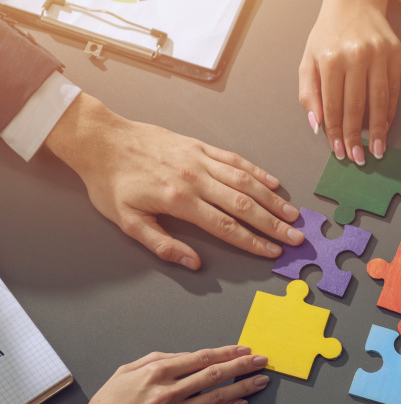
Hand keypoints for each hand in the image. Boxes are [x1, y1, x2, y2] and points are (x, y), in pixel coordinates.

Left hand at [44, 94, 303, 269]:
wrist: (101, 140)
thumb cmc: (111, 183)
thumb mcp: (127, 222)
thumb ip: (163, 244)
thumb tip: (193, 263)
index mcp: (180, 200)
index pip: (226, 226)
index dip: (253, 241)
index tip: (273, 252)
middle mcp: (196, 179)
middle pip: (244, 205)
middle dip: (273, 224)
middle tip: (296, 237)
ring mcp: (201, 160)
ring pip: (246, 181)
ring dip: (272, 199)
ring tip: (292, 214)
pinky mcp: (200, 147)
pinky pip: (235, 159)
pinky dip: (257, 171)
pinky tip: (273, 182)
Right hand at [71, 346, 269, 403]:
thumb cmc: (108, 403)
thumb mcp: (128, 370)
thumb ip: (159, 359)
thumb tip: (187, 355)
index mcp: (158, 372)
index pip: (202, 357)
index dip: (227, 352)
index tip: (244, 349)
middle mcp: (169, 391)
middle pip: (215, 375)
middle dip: (243, 366)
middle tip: (262, 361)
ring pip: (217, 397)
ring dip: (243, 388)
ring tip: (260, 382)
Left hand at [299, 0, 400, 164]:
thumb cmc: (328, 32)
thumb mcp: (308, 59)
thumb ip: (309, 93)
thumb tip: (317, 126)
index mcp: (330, 58)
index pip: (332, 105)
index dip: (335, 131)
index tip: (339, 151)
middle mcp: (355, 56)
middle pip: (355, 106)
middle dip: (355, 136)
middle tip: (357, 158)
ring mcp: (377, 53)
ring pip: (378, 101)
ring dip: (377, 130)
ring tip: (376, 150)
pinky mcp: (395, 52)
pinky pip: (393, 89)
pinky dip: (389, 111)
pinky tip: (385, 126)